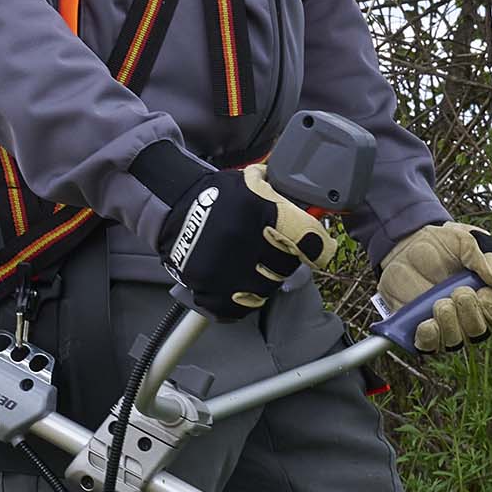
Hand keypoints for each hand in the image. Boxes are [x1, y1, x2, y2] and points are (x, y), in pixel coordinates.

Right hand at [136, 143, 329, 318]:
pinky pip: (238, 308)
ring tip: (255, 265)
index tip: (320, 250)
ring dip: (266, 279)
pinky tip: (241, 284)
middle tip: (276, 251)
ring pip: (266, 288)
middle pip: (287, 266)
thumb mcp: (253, 183)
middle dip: (286, 259)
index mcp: (258, 209)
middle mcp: (242, 241)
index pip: (306, 237)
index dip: (319, 246)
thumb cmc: (217, 195)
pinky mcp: (207, 288)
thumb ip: (284, 198)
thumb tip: (316, 211)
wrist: (172, 208)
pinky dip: (243, 300)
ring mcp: (224, 269)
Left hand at [376, 221, 491, 352]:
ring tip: (439, 302)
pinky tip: (427, 323)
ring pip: (456, 341)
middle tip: (457, 291)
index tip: (483, 292)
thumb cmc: (442, 243)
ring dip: (450, 323)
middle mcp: (471, 314)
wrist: (405, 245)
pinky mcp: (422, 330)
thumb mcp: (467, 240)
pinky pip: (429, 347)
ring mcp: (446, 325)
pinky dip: (430, 337)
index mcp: (491, 293)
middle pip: (480, 331)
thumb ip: (488, 258)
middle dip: (469, 312)